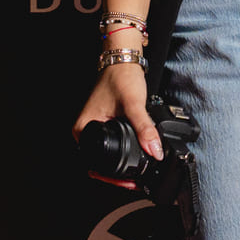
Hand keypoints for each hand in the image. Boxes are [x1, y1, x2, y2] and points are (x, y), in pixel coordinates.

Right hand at [74, 64, 161, 187]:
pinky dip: (125, 151)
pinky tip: (137, 154)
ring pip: (108, 155)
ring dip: (123, 164)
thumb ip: (145, 128)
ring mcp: (95, 127)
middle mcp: (86, 131)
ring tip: (139, 170)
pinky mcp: (105, 124)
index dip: (113, 178)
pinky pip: (114, 144)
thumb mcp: (134, 104)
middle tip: (137, 181)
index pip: (96, 165)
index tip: (129, 182)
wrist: (123, 58)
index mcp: (84, 130)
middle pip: (101, 164)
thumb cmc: (120, 76)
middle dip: (119, 175)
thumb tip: (155, 151)